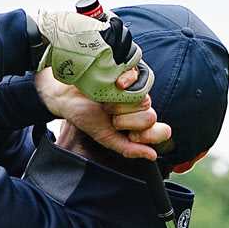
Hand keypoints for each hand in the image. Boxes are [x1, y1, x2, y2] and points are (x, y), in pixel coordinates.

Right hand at [34, 62, 171, 163]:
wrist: (68, 95)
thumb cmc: (86, 116)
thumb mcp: (105, 137)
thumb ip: (128, 148)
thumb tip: (152, 156)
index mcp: (139, 123)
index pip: (160, 132)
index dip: (145, 135)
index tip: (129, 134)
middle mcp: (142, 105)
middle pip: (149, 117)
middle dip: (124, 120)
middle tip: (109, 115)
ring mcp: (138, 87)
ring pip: (144, 100)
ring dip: (120, 104)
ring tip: (106, 101)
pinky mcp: (132, 71)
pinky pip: (140, 78)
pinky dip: (127, 82)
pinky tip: (116, 84)